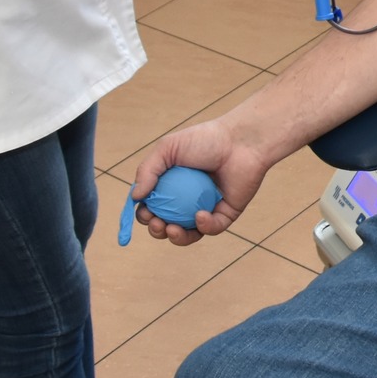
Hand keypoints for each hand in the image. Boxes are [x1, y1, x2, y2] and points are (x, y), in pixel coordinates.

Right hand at [130, 117, 271, 245]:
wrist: (241, 140)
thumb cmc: (204, 139)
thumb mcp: (168, 148)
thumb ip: (147, 170)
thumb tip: (134, 198)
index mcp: (172, 184)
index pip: (153, 206)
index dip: (145, 214)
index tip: (145, 212)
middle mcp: (187, 199)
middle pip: (167, 223)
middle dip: (158, 230)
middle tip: (157, 224)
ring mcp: (206, 207)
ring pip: (189, 233)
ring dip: (177, 238)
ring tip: (172, 229)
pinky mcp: (226, 214)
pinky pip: (212, 228)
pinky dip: (204, 226)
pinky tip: (200, 217)